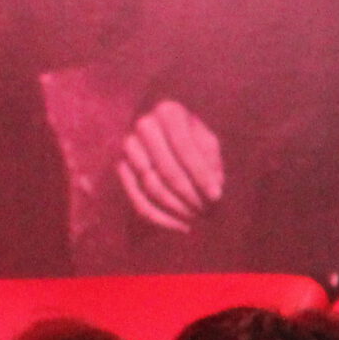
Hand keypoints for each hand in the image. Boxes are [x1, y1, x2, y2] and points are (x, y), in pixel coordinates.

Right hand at [116, 98, 223, 230]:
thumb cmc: (195, 139)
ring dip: (177, 208)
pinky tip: (181, 227)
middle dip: (190, 195)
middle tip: (208, 213)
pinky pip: (137, 199)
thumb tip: (213, 192)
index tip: (217, 197)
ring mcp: (129, 146)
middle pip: (166, 169)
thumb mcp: (208, 143)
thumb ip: (212, 162)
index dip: (202, 175)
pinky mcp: (121, 167)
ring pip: (151, 186)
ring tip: (198, 219)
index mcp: (169, 112)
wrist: (166, 134)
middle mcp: (144, 125)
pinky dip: (160, 218)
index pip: (185, 147)